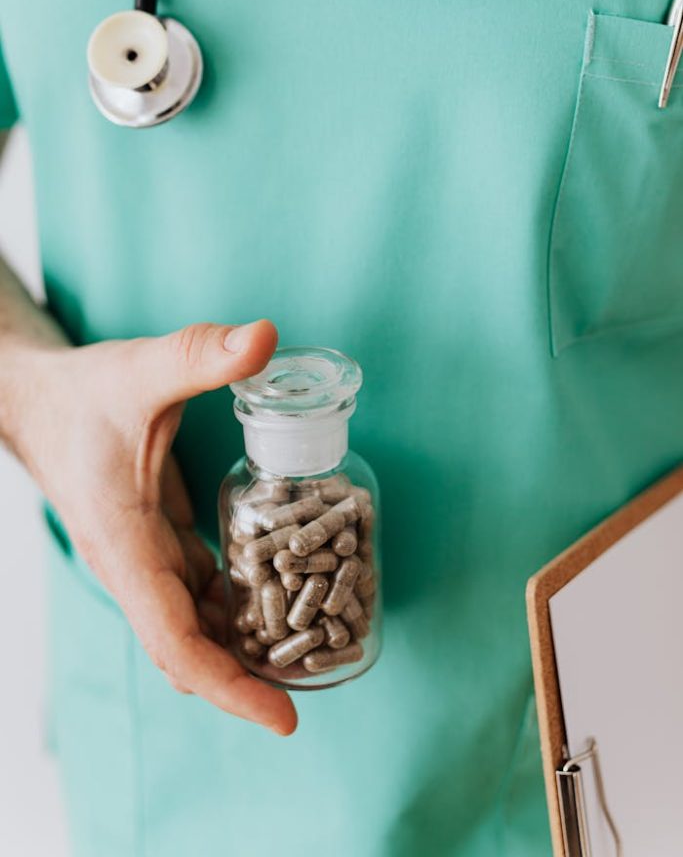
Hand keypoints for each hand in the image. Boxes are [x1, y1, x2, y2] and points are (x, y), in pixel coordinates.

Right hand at [17, 320, 296, 734]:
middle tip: (316, 687)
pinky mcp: (155, 545)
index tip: (284, 716)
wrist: (37, 401)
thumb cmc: (82, 394)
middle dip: (247, 679)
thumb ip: (200, 355)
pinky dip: (234, 607)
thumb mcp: (141, 370)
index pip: (175, 641)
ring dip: (243, 646)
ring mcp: (142, 561)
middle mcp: (133, 567)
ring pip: (194, 626)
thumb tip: (264, 337)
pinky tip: (275, 598)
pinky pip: (197, 593)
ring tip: (310, 653)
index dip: (230, 685)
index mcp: (124, 547)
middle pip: (189, 650)